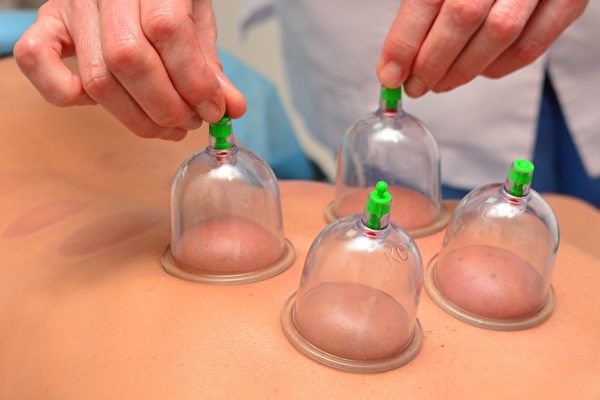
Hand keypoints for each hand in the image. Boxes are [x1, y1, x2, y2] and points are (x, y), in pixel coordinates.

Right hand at [14, 0, 245, 140]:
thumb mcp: (197, 20)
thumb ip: (210, 64)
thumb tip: (232, 109)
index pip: (167, 30)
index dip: (194, 80)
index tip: (215, 110)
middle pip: (128, 60)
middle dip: (167, 107)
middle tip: (191, 121)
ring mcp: (71, 6)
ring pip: (96, 77)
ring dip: (137, 118)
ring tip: (168, 125)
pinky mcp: (48, 23)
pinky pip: (36, 60)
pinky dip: (62, 92)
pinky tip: (105, 103)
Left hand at [377, 0, 588, 96]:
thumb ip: (422, 9)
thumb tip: (395, 64)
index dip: (405, 42)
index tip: (390, 74)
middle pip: (462, 17)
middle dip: (432, 62)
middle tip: (416, 86)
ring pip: (499, 34)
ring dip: (462, 71)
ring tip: (440, 83)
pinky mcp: (569, 0)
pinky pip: (530, 47)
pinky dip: (497, 68)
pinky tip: (477, 71)